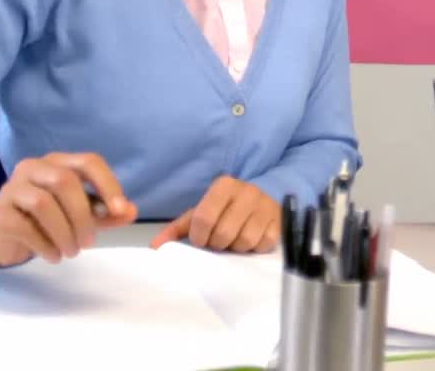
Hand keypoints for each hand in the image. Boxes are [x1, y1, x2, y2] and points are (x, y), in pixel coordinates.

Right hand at [0, 152, 136, 266]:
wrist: (4, 236)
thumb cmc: (47, 220)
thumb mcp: (80, 215)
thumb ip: (105, 214)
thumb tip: (131, 212)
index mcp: (58, 163)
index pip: (88, 162)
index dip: (108, 185)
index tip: (121, 211)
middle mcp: (33, 168)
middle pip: (65, 181)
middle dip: (82, 216)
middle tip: (89, 243)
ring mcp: (12, 188)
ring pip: (43, 203)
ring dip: (64, 233)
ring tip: (71, 252)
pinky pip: (24, 226)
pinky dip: (45, 245)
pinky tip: (53, 256)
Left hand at [150, 176, 279, 252]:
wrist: (264, 198)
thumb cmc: (227, 208)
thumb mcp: (202, 212)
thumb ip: (178, 228)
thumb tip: (155, 247)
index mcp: (223, 186)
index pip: (204, 218)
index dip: (200, 236)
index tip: (201, 240)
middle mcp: (246, 192)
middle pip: (224, 234)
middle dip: (218, 244)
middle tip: (219, 241)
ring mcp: (265, 207)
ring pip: (245, 241)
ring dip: (236, 247)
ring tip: (234, 240)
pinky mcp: (279, 222)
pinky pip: (263, 245)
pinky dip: (254, 249)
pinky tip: (251, 240)